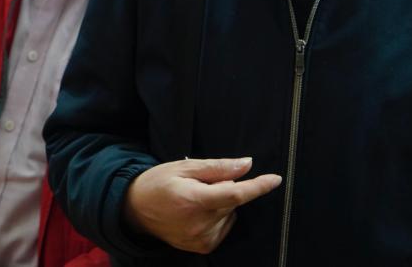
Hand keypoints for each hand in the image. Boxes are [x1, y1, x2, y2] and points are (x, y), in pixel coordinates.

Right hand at [122, 157, 281, 253]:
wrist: (135, 210)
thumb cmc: (158, 183)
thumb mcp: (184, 167)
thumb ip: (217, 167)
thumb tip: (246, 165)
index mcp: (194, 199)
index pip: (235, 194)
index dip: (258, 187)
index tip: (275, 179)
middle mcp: (199, 223)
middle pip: (231, 202)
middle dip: (224, 189)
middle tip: (201, 184)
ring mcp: (201, 238)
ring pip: (229, 215)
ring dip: (220, 205)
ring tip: (194, 200)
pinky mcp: (203, 246)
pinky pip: (224, 227)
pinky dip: (218, 218)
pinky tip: (198, 213)